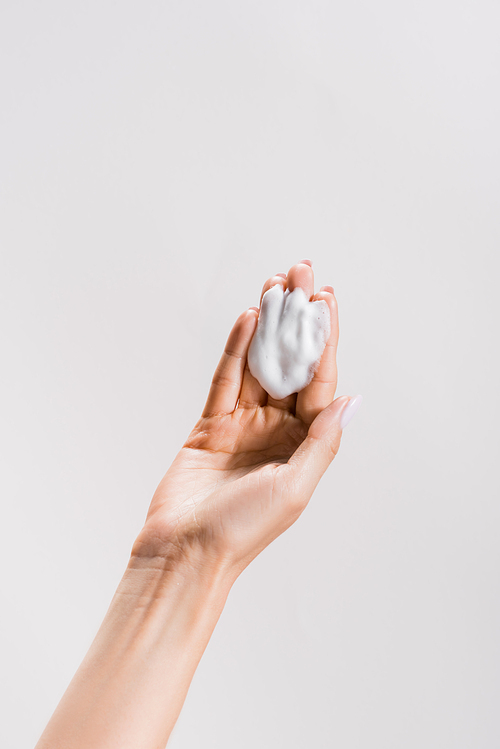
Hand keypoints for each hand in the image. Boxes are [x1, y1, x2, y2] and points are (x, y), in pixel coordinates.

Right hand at [134, 261, 357, 577]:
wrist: (185, 552)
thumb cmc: (243, 530)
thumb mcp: (294, 487)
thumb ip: (322, 442)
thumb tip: (350, 401)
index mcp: (304, 443)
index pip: (319, 380)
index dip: (324, 339)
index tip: (326, 300)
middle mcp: (278, 428)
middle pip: (291, 362)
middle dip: (298, 318)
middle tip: (301, 273)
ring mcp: (244, 423)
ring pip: (259, 362)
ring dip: (268, 324)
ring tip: (276, 284)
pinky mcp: (212, 423)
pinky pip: (226, 378)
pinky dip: (235, 347)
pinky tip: (247, 317)